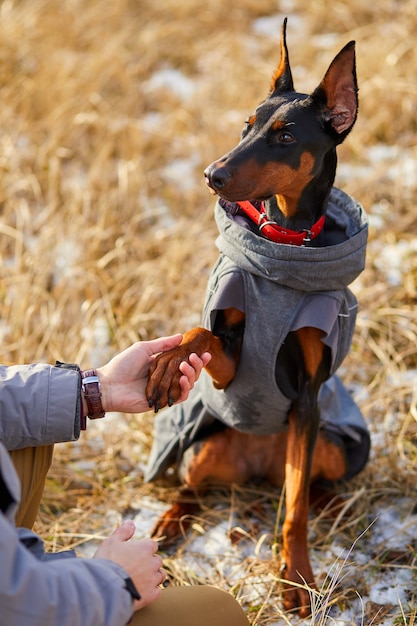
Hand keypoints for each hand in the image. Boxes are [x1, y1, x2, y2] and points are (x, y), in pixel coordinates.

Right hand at [94, 520, 164, 610]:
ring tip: (143, 579)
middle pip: (157, 560)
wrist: (105, 588)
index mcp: (145, 548)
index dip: (145, 549)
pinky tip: (144, 591)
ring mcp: (152, 580)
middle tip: (138, 567)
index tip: (137, 553)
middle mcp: (152, 563)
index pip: (152, 545)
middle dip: (150, 562)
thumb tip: (131, 523)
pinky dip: (153, 591)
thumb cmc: (107, 563)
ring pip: (160, 576)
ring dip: (154, 576)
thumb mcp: (111, 542)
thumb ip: (123, 531)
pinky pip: (158, 591)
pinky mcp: (150, 595)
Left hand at [95, 334, 210, 413]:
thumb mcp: (143, 348)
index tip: (204, 352)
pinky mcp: (163, 402)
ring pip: (188, 385)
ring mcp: (166, 391)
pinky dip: (185, 388)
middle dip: (197, 366)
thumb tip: (181, 336)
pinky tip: (183, 379)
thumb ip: (163, 344)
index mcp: (163, 366)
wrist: (110, 384)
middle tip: (196, 357)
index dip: (196, 359)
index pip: (184, 362)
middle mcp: (166, 379)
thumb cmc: (123, 364)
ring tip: (186, 365)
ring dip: (192, 375)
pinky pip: (180, 397)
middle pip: (189, 374)